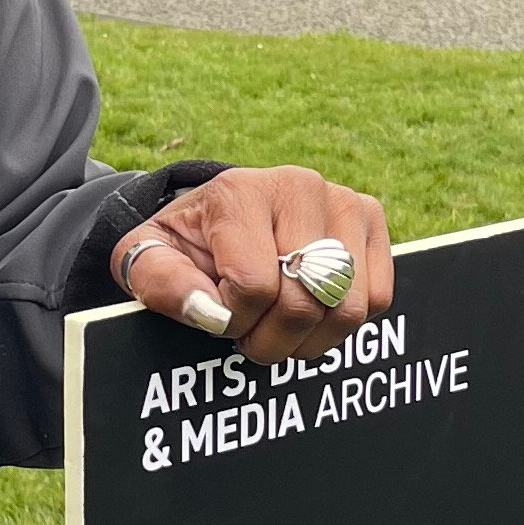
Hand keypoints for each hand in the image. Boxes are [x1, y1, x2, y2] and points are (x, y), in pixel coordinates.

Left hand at [112, 167, 394, 362]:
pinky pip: (375, 299)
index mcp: (240, 191)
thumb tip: (212, 312)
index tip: (217, 312)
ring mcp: (343, 200)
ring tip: (279, 328)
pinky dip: (341, 322)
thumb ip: (163, 284)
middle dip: (272, 338)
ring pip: (346, 307)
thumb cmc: (186, 245)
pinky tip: (311, 311)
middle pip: (305, 302)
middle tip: (249, 334)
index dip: (234, 320)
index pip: (254, 286)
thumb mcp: (148, 259)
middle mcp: (299, 185)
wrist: (221, 217)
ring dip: (309, 339)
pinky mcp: (372, 221)